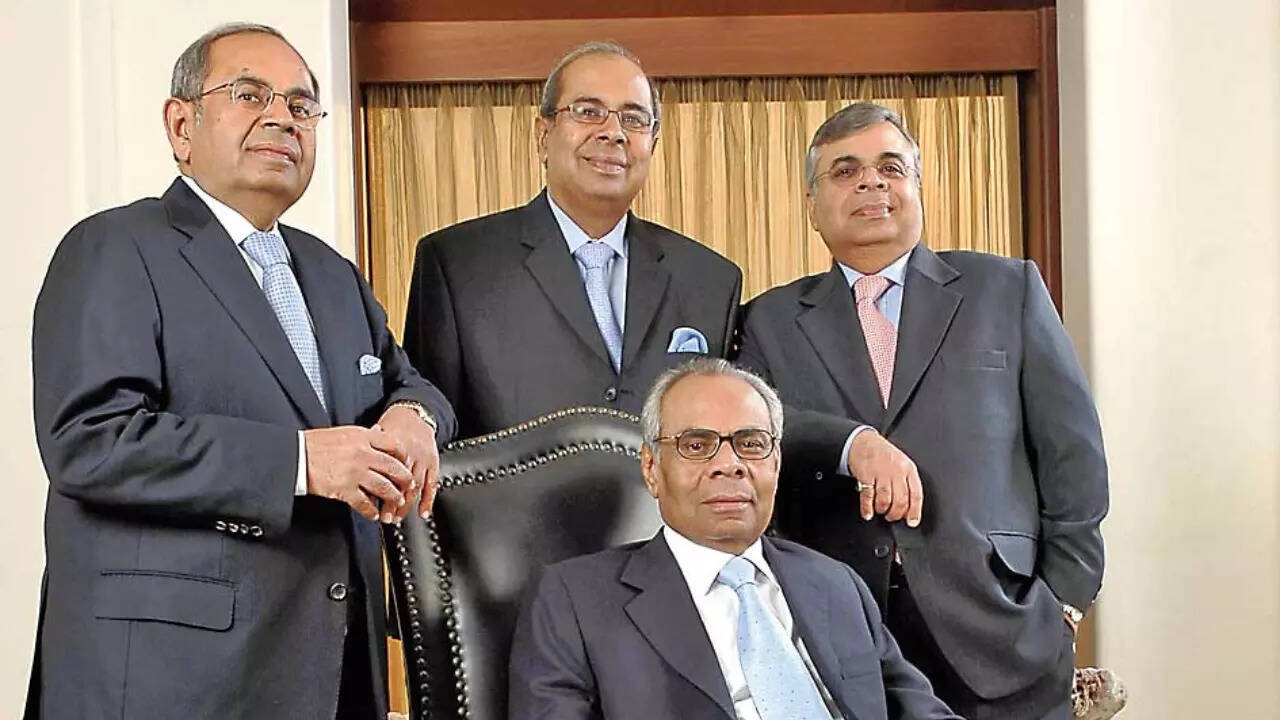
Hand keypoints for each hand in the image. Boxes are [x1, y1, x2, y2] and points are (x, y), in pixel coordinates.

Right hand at [303, 426, 411, 522]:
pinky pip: (364, 503)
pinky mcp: (344, 490)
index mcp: (363, 437)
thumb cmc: (315, 444)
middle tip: (409, 486)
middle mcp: (362, 454)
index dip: (404, 456)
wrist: (296, 456)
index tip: (407, 463)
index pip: (394, 445)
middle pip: (394, 468)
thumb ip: (364, 435)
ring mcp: (355, 473)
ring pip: (384, 487)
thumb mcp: (344, 432)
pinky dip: (371, 511)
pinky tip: (374, 514)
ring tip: (396, 501)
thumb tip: (379, 432)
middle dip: (405, 480)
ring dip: (393, 497)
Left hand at [376, 405, 440, 519]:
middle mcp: (410, 453)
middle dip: (394, 502)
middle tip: (386, 517)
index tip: (372, 505)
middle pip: (401, 482)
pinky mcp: (433, 463)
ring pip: (416, 486)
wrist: (414, 414)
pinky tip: (423, 513)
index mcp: (393, 445)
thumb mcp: (376, 434)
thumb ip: (369, 452)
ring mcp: (423, 459)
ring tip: (398, 518)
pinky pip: (432, 484)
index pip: (386, 473)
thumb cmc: (392, 426)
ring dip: (408, 505)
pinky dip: (429, 500)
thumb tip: (355, 470)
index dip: (379, 491)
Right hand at [846, 429, 922, 525]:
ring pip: (885, 500)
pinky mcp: (865, 474)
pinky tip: (868, 512)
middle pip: (900, 500)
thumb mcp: (901, 464)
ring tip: (880, 511)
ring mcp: (881, 472)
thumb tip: (908, 508)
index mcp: (909, 468)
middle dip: (896, 513)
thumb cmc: (883, 455)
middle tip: (891, 516)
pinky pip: (868, 496)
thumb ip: (906, 482)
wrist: (863, 441)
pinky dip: (867, 508)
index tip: (912, 522)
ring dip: (882, 510)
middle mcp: (896, 470)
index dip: (915, 511)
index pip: (916, 494)